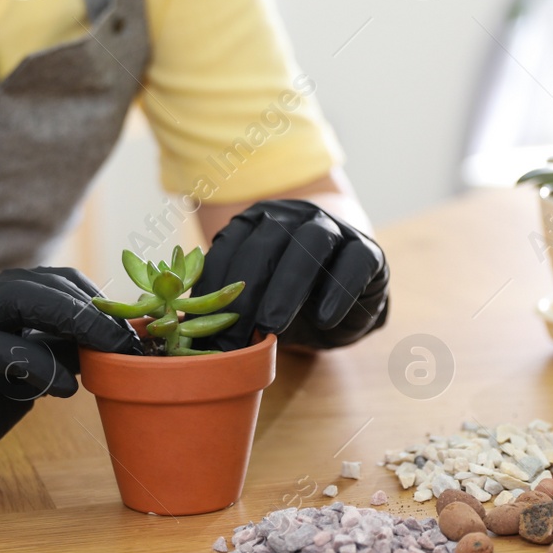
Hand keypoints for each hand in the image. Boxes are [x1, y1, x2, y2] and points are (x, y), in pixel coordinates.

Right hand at [0, 267, 138, 503]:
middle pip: (44, 284)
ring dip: (72, 322)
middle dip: (93, 309)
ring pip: (21, 299)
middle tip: (128, 342)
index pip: (57, 280)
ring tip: (107, 352)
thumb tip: (111, 344)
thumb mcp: (26, 372)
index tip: (133, 330)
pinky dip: (37, 363)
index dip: (98, 300)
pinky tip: (65, 387)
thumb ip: (58, 350)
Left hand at [190, 199, 388, 351]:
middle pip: (267, 242)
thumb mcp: (256, 301)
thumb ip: (226, 307)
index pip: (230, 247)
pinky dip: (339, 289)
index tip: (202, 327)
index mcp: (257, 222)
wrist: (347, 291)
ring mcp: (334, 228)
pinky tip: (324, 318)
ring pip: (311, 243)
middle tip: (235, 335)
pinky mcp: (367, 250)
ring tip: (272, 326)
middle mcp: (293, 216)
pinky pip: (355, 262)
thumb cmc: (290, 298)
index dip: (214, 287)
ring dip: (288, 285)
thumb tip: (184, 333)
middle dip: (247, 292)